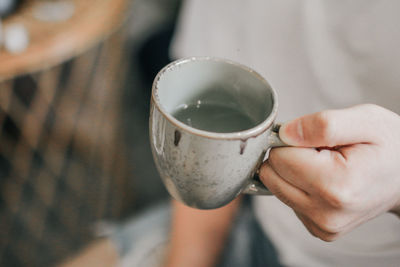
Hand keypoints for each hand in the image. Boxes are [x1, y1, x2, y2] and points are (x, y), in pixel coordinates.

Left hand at [260, 104, 399, 241]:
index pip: (279, 157)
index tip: (312, 137)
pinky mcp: (320, 230)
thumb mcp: (365, 120)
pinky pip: (289, 200)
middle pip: (272, 174)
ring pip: (277, 187)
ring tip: (326, 164)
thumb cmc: (390, 146)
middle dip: (289, 156)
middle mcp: (326, 213)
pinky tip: (325, 179)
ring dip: (295, 171)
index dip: (290, 139)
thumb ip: (323, 124)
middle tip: (319, 150)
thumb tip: (285, 134)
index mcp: (337, 185)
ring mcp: (323, 226)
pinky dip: (301, 186)